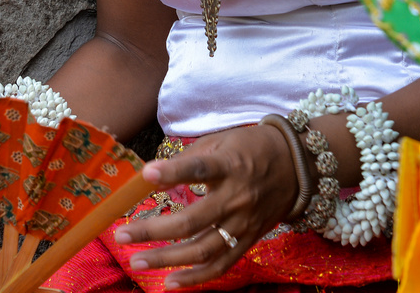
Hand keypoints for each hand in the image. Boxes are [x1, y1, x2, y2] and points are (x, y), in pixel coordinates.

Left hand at [113, 123, 299, 288]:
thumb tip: (152, 177)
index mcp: (230, 165)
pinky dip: (195, 279)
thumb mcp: (222, 141)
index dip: (173, 172)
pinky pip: (220, 266)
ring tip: (136, 261)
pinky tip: (169, 283)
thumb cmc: (251, 149)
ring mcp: (243, 224)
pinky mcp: (248, 241)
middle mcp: (237, 198)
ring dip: (167, 259)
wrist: (298, 167)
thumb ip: (188, 158)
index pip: (199, 169)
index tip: (145, 174)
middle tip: (122, 235)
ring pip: (202, 250)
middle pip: (191, 221)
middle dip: (153, 229)